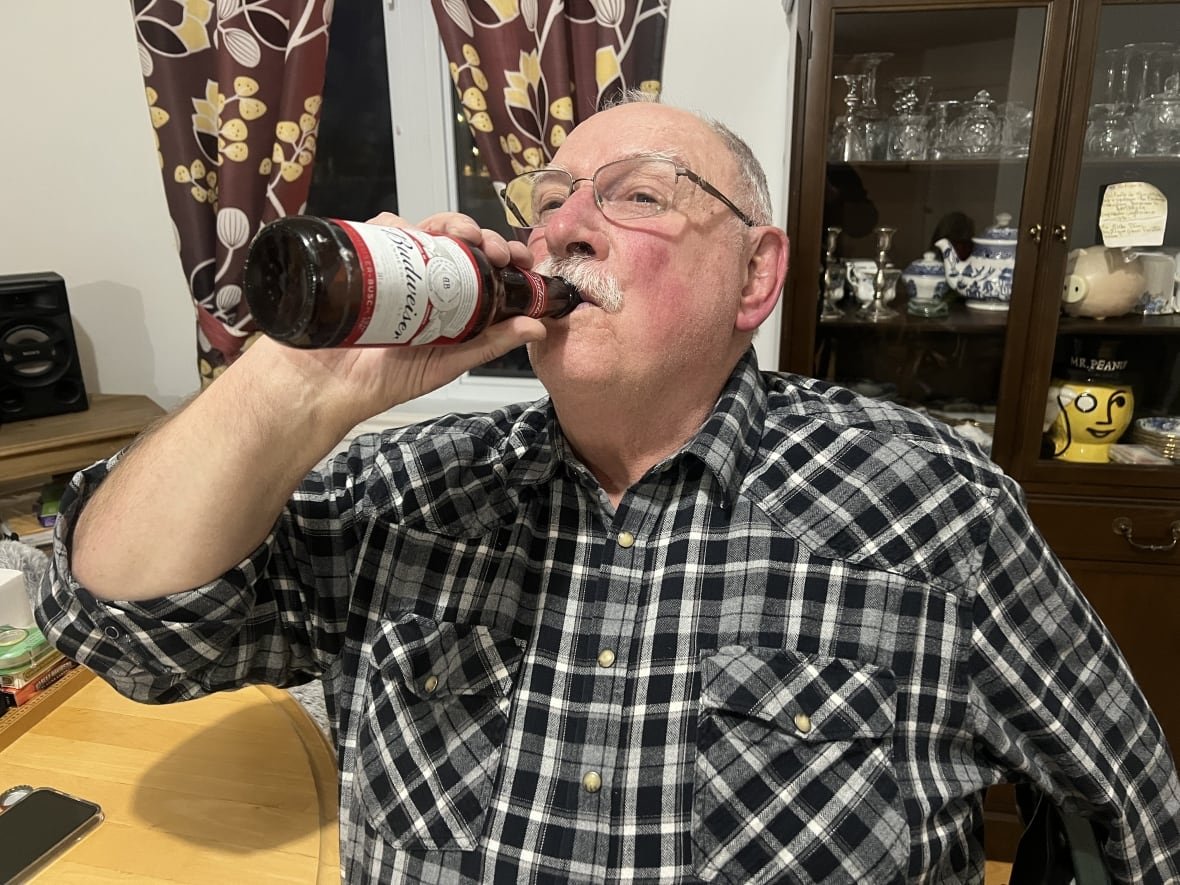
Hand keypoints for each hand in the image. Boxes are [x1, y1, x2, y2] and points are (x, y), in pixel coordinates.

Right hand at [236, 212, 547, 434]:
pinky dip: (399, 223)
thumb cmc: (384, 380)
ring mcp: (390, 267)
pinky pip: (381, 230)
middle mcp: (421, 279)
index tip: (520, 259)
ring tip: (463, 237)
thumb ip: (491, 344)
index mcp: (446, 301)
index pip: (480, 267)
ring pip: (424, 228)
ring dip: (449, 224)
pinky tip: (413, 232)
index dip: (502, 256)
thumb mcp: (448, 363)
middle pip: (456, 241)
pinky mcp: (360, 259)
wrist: (325, 386)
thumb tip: (538, 327)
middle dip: (481, 234)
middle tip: (494, 249)